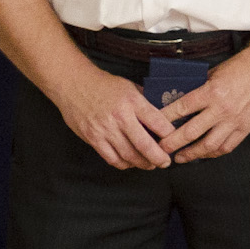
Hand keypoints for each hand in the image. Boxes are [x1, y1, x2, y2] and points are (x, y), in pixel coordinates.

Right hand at [54, 62, 173, 170]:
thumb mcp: (130, 86)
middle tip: (166, 162)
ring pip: (128, 156)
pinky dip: (123, 164)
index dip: (170, 135)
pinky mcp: (92, 138)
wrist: (73, 83)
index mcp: (133, 102)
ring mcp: (105, 129)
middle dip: (159, 158)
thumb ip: (144, 102)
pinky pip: (111, 158)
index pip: (158, 122)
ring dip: (142, 164)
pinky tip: (130, 162)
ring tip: (150, 165)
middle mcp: (120, 117)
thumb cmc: (104, 84)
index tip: (176, 141)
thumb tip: (162, 114)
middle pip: (144, 145)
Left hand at [156, 50, 249, 162]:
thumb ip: (198, 89)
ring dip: (191, 154)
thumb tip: (178, 101)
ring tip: (180, 157)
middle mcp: (222, 108)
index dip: (164, 120)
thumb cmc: (239, 68)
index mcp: (211, 92)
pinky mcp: (245, 127)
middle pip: (191, 132)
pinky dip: (212, 153)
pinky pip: (226, 147)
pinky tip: (203, 154)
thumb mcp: (213, 74)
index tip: (153, 126)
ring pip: (208, 145)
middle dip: (172, 143)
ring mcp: (234, 120)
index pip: (181, 109)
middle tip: (160, 149)